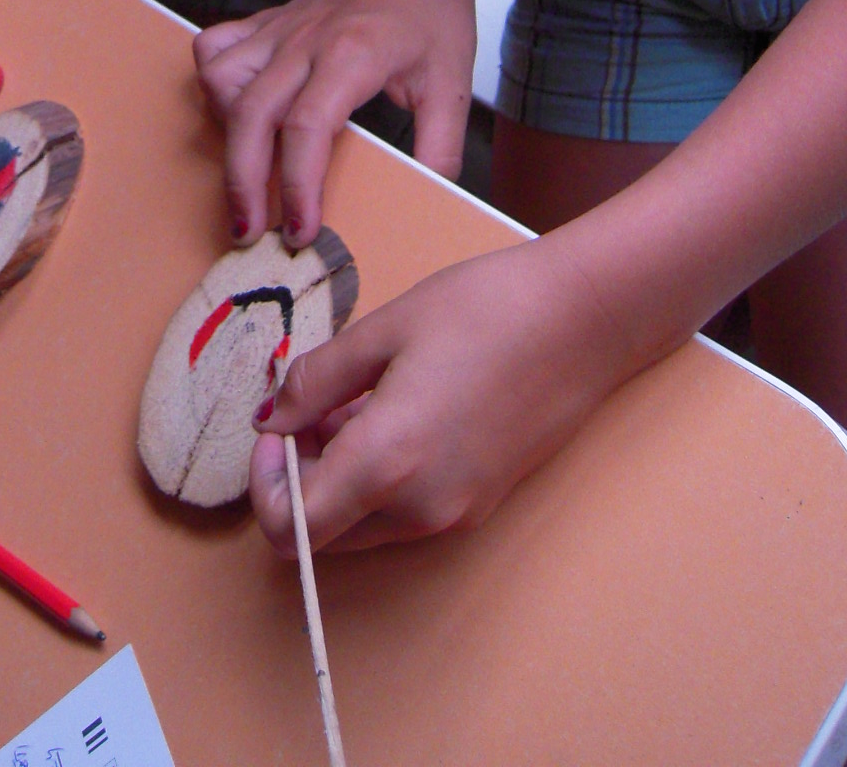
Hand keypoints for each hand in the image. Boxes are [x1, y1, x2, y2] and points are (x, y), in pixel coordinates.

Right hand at [194, 0, 476, 247]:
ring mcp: (280, 30)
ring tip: (244, 175)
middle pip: (251, 114)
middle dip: (243, 182)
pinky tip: (234, 114)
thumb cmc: (431, 13)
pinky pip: (215, 49)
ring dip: (224, 134)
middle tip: (249, 232)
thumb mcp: (453, 83)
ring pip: (221, 79)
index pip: (307, 127)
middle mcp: (306, 40)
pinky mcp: (265, 24)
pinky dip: (212, 86)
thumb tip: (431, 204)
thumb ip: (441, 147)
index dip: (298, 185)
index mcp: (353, 54)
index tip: (301, 231)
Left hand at [249, 235, 637, 552]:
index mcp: (387, 464)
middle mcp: (419, 508)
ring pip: (363, 525)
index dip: (264, 486)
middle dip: (299, 479)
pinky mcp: (478, 505)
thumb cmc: (483, 311)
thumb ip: (314, 382)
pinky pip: (404, 512)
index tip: (273, 429)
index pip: (291, 532)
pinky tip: (392, 410)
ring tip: (351, 399)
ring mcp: (453, 514)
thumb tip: (269, 418)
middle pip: (324, 535)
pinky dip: (378, 478)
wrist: (582, 319)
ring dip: (338, 478)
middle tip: (307, 407)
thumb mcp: (383, 331)